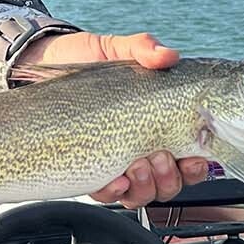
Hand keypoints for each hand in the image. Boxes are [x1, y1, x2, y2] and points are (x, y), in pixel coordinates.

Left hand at [16, 31, 210, 207]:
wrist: (45, 62)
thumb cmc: (86, 58)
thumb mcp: (115, 49)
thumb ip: (142, 49)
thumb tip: (168, 55)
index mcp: (156, 125)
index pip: (189, 158)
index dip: (198, 165)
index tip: (197, 157)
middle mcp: (140, 148)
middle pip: (170, 183)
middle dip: (171, 176)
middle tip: (160, 156)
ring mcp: (114, 160)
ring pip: (143, 193)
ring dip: (147, 185)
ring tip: (138, 164)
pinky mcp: (86, 168)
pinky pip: (107, 195)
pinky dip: (115, 192)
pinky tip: (115, 179)